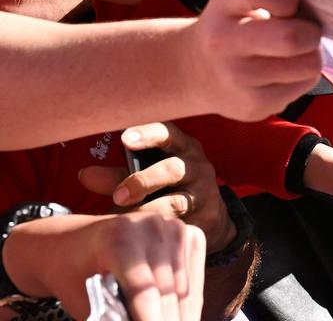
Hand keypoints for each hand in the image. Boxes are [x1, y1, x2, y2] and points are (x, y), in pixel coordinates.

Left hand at [4, 211, 204, 320]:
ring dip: (179, 318)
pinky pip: (194, 283)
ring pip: (185, 292)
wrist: (78, 241)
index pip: (144, 292)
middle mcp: (153, 227)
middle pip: (169, 293)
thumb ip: (110, 318)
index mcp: (119, 238)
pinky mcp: (191, 236)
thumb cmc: (74, 274)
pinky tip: (178, 319)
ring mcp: (175, 229)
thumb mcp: (81, 301)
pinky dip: (187, 307)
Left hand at [78, 122, 236, 252]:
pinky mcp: (207, 219)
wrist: (209, 215)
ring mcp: (205, 193)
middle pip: (172, 169)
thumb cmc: (168, 188)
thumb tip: (84, 174)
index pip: (167, 133)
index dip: (147, 135)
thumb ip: (118, 175)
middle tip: (118, 196)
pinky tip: (143, 239)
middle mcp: (197, 166)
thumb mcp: (146, 174)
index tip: (125, 140)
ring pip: (177, 201)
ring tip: (125, 223)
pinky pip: (180, 226)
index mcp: (182, 147)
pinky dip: (159, 232)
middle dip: (143, 181)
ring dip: (147, 212)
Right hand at [181, 0, 323, 120]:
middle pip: (292, 38)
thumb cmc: (233, 24)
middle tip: (308, 32)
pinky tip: (285, 71)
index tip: (291, 5)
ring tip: (296, 52)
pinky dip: (303, 76)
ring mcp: (236, 78)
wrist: (195, 71)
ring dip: (311, 55)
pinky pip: (304, 85)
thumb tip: (323, 9)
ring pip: (307, 65)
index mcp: (226, 3)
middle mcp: (224, 41)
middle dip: (311, 33)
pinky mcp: (253, 106)